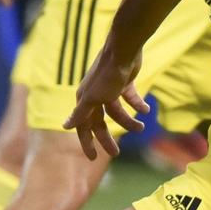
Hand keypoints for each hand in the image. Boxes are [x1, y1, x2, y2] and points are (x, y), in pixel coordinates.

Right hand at [63, 45, 145, 160]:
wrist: (123, 51)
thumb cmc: (106, 75)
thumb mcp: (93, 98)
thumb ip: (80, 114)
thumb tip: (64, 127)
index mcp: (85, 101)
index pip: (84, 127)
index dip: (87, 142)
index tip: (92, 158)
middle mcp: (95, 97)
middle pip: (100, 123)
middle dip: (108, 138)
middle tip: (116, 154)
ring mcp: (109, 90)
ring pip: (118, 112)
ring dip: (130, 121)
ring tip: (142, 127)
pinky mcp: (123, 83)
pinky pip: (130, 99)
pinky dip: (138, 105)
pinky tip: (146, 110)